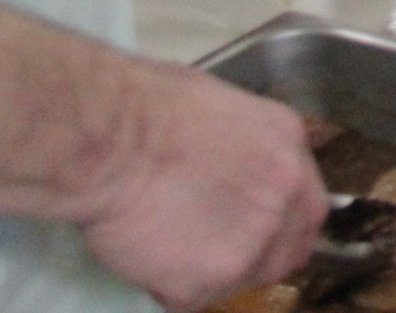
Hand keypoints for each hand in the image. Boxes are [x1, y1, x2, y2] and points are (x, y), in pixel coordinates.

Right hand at [0, 6, 326, 312]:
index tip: (248, 223)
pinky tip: (139, 253)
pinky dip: (168, 288)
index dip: (275, 215)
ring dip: (206, 269)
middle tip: (195, 240)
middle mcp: (283, 181)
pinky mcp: (215, 269)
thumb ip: (225, 134)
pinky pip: (197, 298)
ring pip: (246, 273)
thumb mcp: (196, 101)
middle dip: (253, 248)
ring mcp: (256, 228)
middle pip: (294, 239)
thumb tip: (221, 151)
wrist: (88, 128)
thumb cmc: (122, 103)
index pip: (307, 193)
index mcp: (279, 135)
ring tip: (154, 236)